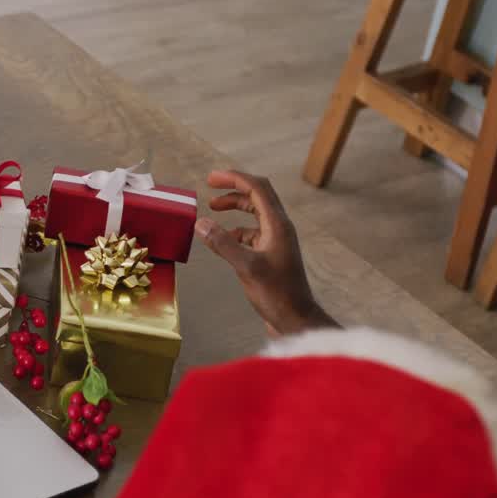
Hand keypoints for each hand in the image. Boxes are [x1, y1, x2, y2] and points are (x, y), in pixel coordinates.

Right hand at [196, 170, 337, 336]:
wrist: (295, 319)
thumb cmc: (277, 294)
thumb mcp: (246, 267)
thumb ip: (223, 243)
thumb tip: (201, 223)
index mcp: (278, 225)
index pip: (257, 188)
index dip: (234, 178)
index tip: (212, 178)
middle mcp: (280, 229)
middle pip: (258, 196)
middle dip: (234, 189)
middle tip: (211, 186)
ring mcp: (277, 242)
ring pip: (255, 215)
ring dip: (235, 208)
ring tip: (213, 210)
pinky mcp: (272, 256)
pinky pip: (254, 234)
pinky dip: (237, 230)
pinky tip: (224, 239)